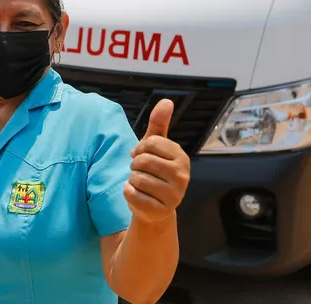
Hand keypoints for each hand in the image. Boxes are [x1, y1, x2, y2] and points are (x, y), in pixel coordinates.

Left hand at [124, 99, 190, 223]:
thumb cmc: (154, 172)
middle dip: (135, 165)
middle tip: (142, 172)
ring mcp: (173, 195)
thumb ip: (159, 124)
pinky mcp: (160, 210)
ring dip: (132, 180)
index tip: (142, 155)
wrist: (155, 208)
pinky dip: (128, 193)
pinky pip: (132, 194)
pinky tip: (138, 196)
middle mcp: (182, 176)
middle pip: (142, 161)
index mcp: (182, 157)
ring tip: (142, 185)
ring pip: (136, 178)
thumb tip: (166, 101)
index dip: (140, 149)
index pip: (150, 143)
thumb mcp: (155, 147)